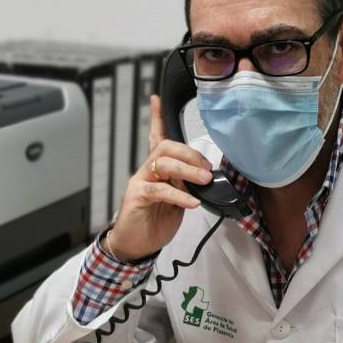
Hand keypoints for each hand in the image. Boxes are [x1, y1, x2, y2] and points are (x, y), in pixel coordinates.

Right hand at [106, 95, 213, 261]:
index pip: (156, 138)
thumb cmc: (155, 221)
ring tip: (204, 181)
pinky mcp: (137, 197)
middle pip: (166, 147)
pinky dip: (179, 195)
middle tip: (207, 169)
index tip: (156, 99)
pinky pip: (159, 190)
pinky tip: (192, 203)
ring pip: (163, 163)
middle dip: (190, 154)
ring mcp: (140, 182)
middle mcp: (147, 171)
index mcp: (157, 169)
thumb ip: (187, 185)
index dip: (156, 118)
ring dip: (187, 170)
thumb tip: (205, 177)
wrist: (136, 244)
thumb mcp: (179, 200)